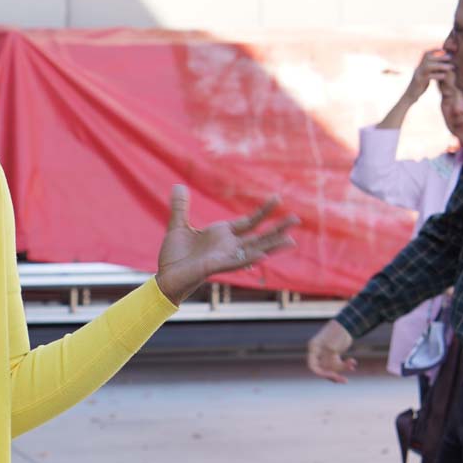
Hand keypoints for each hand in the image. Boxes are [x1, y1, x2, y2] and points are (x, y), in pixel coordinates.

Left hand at [153, 186, 296, 304]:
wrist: (165, 276)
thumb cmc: (175, 256)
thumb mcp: (178, 226)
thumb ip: (181, 207)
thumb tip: (179, 185)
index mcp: (222, 235)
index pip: (249, 221)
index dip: (263, 211)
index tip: (277, 197)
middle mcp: (228, 246)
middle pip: (259, 236)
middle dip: (277, 228)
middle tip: (297, 219)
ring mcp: (224, 257)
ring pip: (254, 250)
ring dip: (271, 245)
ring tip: (292, 240)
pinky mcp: (215, 267)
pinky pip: (235, 263)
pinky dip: (248, 259)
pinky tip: (263, 255)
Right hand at [306, 319, 356, 382]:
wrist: (347, 324)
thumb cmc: (338, 331)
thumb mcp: (333, 343)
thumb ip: (329, 356)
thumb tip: (331, 367)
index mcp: (314, 349)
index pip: (313, 366)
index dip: (322, 374)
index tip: (333, 376)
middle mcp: (318, 353)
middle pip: (323, 370)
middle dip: (334, 375)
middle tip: (344, 380)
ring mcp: (325, 354)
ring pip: (332, 369)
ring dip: (343, 369)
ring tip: (352, 365)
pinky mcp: (333, 355)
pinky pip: (338, 365)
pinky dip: (345, 366)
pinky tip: (353, 364)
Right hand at [404, 49, 454, 100]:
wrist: (410, 96)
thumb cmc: (420, 85)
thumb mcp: (425, 75)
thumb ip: (431, 69)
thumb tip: (443, 63)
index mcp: (420, 65)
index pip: (426, 53)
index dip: (435, 49)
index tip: (445, 49)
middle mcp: (418, 68)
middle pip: (427, 57)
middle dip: (440, 56)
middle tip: (451, 57)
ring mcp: (418, 74)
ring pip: (428, 66)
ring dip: (440, 65)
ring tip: (451, 67)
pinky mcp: (419, 82)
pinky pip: (428, 77)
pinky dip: (437, 75)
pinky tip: (444, 76)